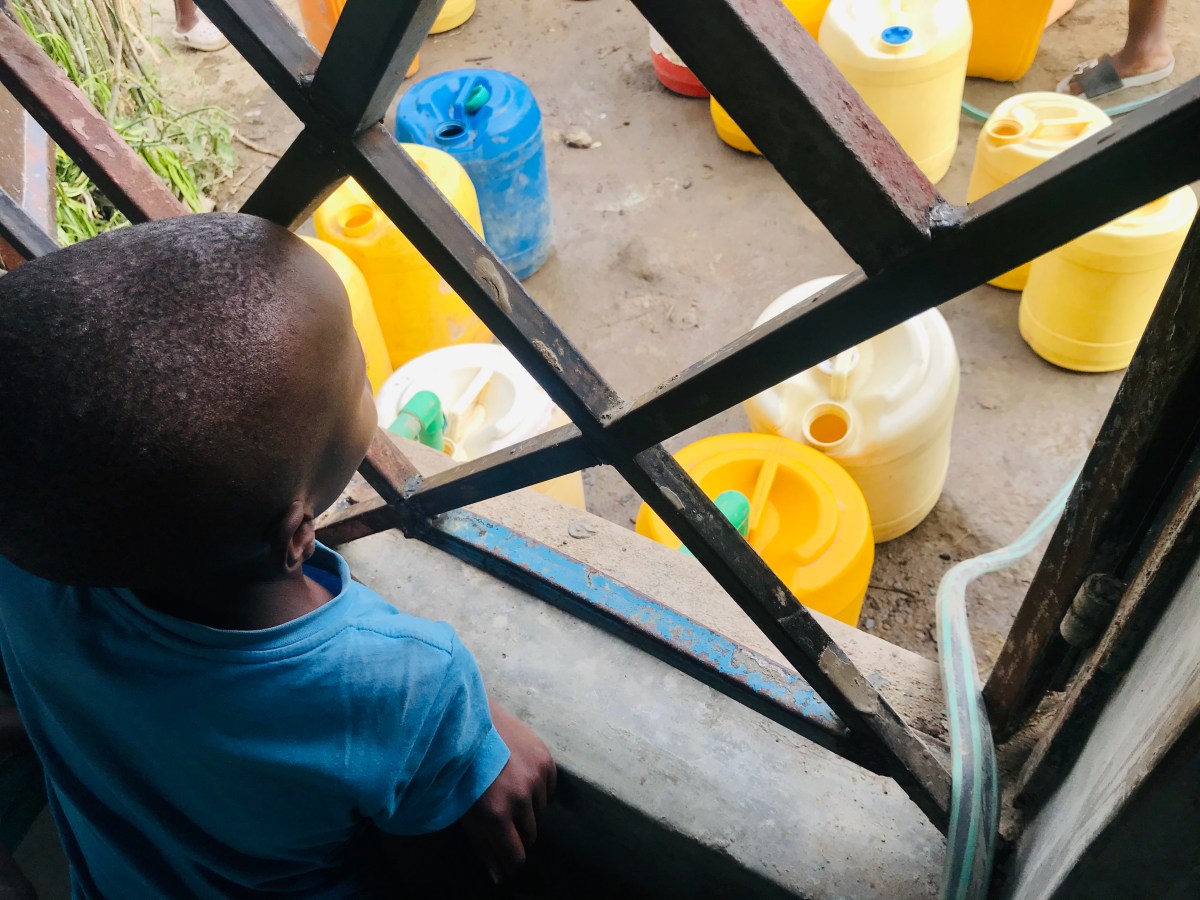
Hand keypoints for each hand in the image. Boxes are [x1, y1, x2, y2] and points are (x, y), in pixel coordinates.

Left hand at [460, 700, 555, 881]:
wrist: (471, 722)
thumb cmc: (461, 769)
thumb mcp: (464, 810)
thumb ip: (483, 845)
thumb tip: (498, 876)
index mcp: (496, 815)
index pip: (516, 856)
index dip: (511, 861)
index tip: (507, 859)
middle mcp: (520, 799)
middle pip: (531, 835)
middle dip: (518, 833)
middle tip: (504, 819)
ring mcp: (536, 778)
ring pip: (540, 811)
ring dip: (527, 808)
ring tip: (508, 789)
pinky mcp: (546, 760)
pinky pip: (549, 789)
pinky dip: (538, 788)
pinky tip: (520, 775)